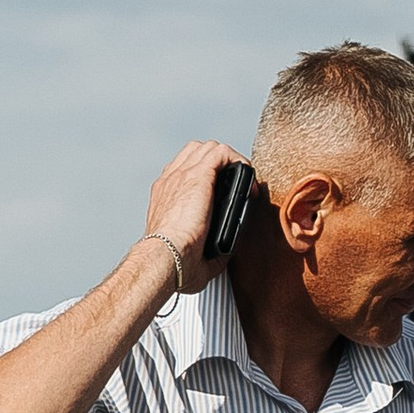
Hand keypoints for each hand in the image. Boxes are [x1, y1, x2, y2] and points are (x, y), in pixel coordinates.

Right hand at [142, 139, 250, 297]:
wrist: (164, 258)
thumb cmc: (172, 264)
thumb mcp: (191, 256)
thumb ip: (209, 250)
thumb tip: (225, 250)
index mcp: (166, 197)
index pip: (184, 171)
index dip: (207, 176)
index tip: (222, 193)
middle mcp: (172, 181)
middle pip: (196, 152)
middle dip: (220, 163)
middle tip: (237, 185)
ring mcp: (183, 176)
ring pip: (209, 148)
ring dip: (231, 161)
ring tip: (245, 182)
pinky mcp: (198, 176)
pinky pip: (222, 153)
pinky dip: (239, 162)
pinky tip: (249, 182)